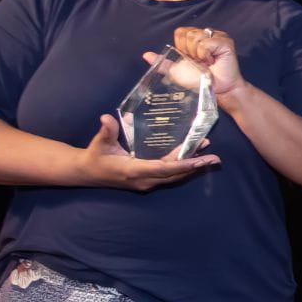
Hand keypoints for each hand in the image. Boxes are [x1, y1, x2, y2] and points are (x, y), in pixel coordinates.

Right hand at [77, 114, 218, 190]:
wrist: (87, 173)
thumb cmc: (94, 156)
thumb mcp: (99, 143)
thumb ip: (106, 131)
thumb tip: (106, 118)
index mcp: (134, 171)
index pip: (164, 169)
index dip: (183, 165)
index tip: (200, 161)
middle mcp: (144, 180)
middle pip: (175, 174)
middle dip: (195, 166)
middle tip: (215, 158)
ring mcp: (147, 183)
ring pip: (174, 176)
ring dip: (191, 166)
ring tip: (210, 156)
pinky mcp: (148, 181)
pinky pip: (169, 175)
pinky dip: (182, 167)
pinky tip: (194, 158)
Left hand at [168, 26, 246, 99]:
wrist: (217, 89)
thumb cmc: (201, 81)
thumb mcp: (177, 72)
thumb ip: (163, 62)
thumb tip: (146, 55)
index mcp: (194, 39)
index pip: (180, 32)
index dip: (182, 47)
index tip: (191, 59)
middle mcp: (205, 35)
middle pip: (187, 34)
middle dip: (189, 51)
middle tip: (200, 62)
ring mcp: (216, 37)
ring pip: (196, 37)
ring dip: (198, 54)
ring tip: (207, 62)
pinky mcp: (225, 42)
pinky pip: (206, 43)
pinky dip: (206, 55)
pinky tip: (213, 61)